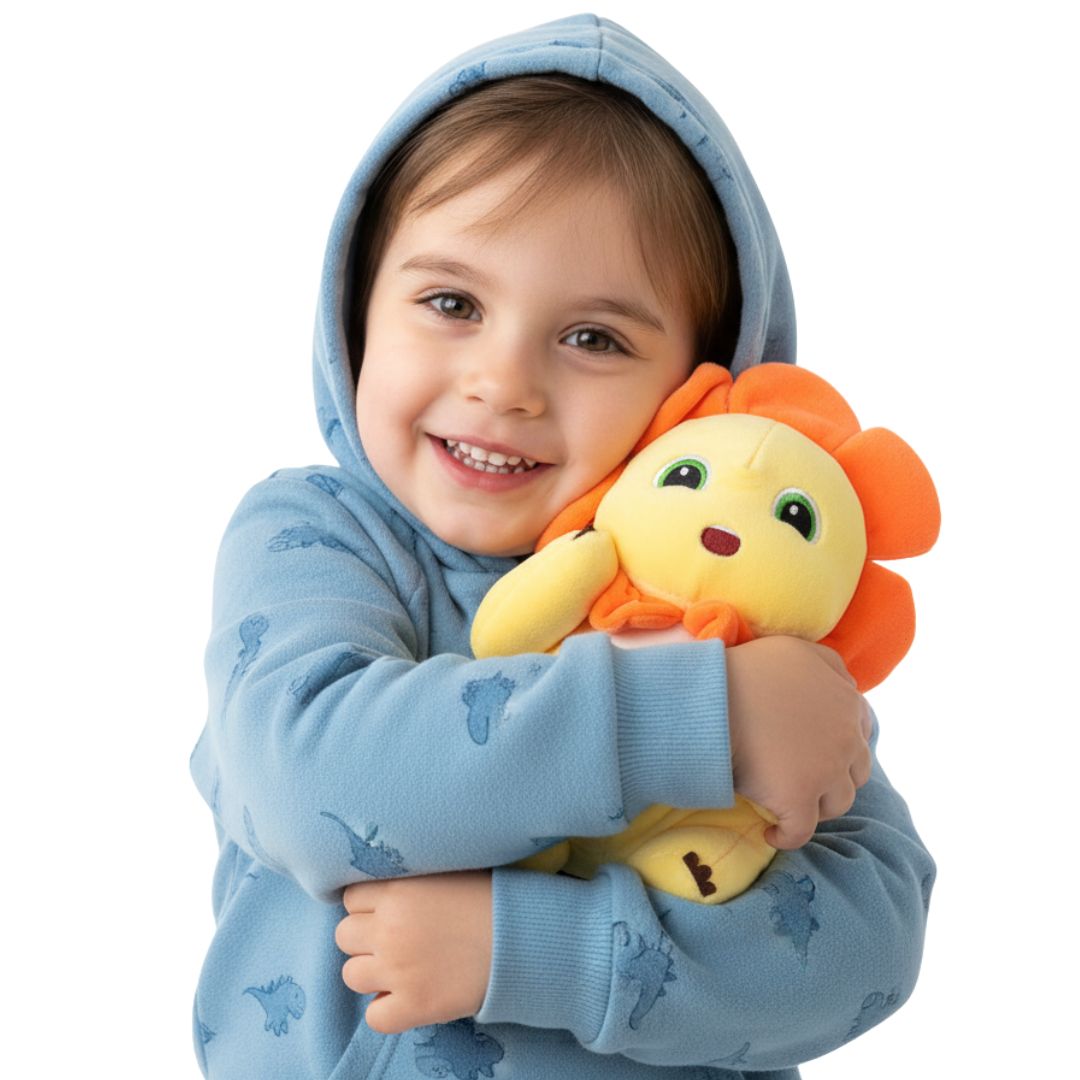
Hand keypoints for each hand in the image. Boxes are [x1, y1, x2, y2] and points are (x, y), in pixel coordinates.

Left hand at [335, 870, 492, 1034]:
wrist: (523, 936)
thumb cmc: (490, 898)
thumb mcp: (446, 872)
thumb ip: (410, 880)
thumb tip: (386, 888)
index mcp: (398, 891)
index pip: (351, 898)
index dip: (368, 906)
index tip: (386, 911)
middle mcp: (390, 930)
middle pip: (344, 936)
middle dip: (364, 938)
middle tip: (392, 940)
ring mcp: (399, 971)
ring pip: (351, 975)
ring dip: (370, 973)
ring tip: (397, 969)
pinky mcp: (415, 1005)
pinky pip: (374, 1017)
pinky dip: (385, 1010)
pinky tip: (405, 998)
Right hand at [726, 636, 871, 849]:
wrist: (713, 698)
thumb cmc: (746, 669)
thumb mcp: (796, 649)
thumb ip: (828, 664)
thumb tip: (846, 683)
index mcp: (845, 700)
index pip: (860, 729)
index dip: (841, 741)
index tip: (816, 747)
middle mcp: (845, 736)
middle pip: (855, 770)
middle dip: (835, 775)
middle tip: (803, 775)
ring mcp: (825, 771)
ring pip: (837, 803)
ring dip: (818, 805)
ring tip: (789, 803)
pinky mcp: (797, 799)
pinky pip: (799, 832)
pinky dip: (786, 836)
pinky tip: (769, 834)